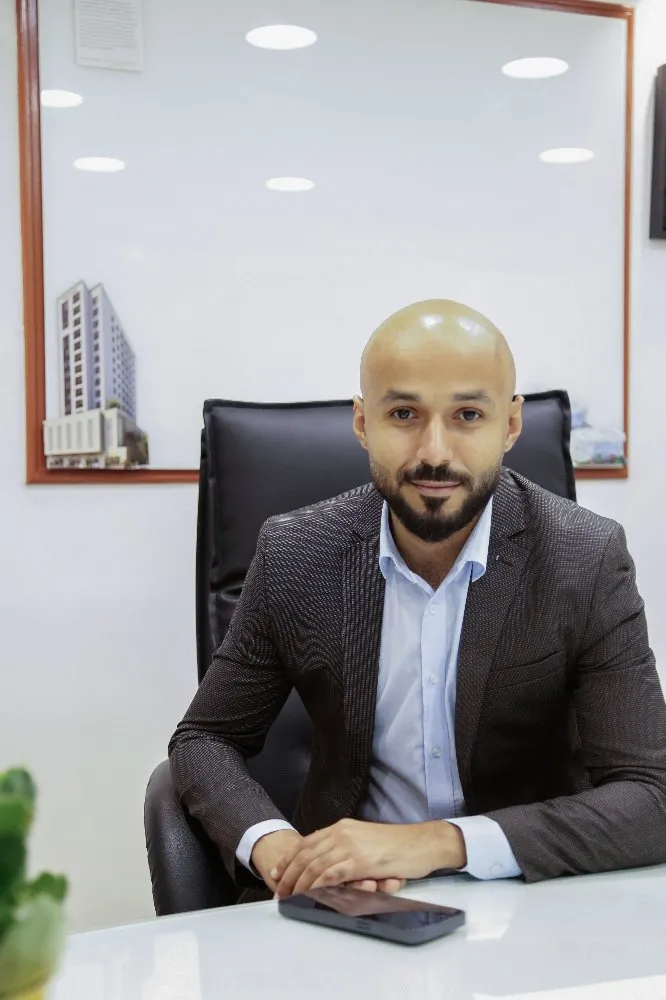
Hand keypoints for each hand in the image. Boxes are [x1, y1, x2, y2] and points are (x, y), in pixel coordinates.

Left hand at [251, 829, 405, 895]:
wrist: (421, 843)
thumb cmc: (398, 845)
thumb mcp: (366, 840)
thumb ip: (346, 848)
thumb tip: (329, 865)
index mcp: (342, 827)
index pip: (307, 842)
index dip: (289, 858)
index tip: (277, 872)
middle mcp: (342, 833)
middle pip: (306, 854)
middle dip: (289, 875)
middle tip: (279, 891)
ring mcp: (351, 846)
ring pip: (315, 866)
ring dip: (299, 885)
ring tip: (291, 899)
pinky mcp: (361, 861)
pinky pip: (332, 875)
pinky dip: (317, 887)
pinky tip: (310, 895)